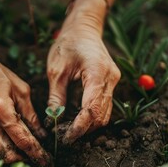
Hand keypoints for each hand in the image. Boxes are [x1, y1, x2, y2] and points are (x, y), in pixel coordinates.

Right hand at [0, 52, 51, 166]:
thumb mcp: (20, 90)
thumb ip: (31, 115)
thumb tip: (41, 135)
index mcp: (1, 110)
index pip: (22, 141)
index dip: (37, 154)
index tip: (47, 162)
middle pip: (8, 155)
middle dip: (24, 161)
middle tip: (38, 161)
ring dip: (13, 151)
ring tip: (26, 147)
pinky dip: (1, 141)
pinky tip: (7, 132)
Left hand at [47, 27, 120, 144]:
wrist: (84, 28)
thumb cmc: (68, 44)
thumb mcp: (56, 70)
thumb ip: (56, 96)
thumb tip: (53, 120)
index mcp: (97, 73)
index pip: (91, 109)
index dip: (79, 127)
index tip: (66, 138)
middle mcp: (110, 79)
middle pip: (101, 115)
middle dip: (84, 130)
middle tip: (65, 137)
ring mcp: (114, 82)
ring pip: (105, 114)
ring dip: (89, 126)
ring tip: (69, 130)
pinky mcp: (111, 83)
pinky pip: (105, 106)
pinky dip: (92, 116)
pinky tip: (78, 120)